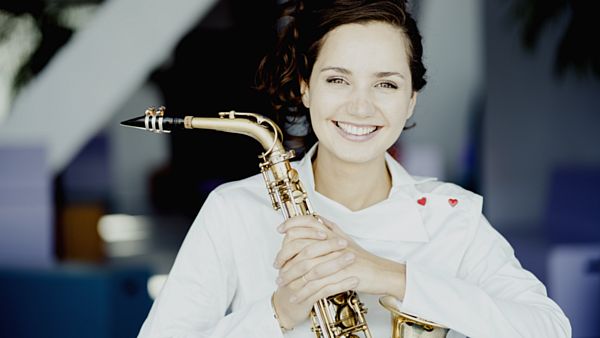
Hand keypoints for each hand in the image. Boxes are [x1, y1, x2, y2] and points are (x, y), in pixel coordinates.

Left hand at [273, 215, 406, 328]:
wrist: (381, 273)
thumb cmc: (364, 258)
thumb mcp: (347, 238)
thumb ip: (331, 227)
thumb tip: (318, 217)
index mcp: (333, 234)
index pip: (308, 223)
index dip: (292, 224)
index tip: (280, 230)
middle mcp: (334, 245)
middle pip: (302, 248)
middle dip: (285, 258)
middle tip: (276, 266)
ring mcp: (337, 261)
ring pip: (307, 269)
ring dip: (292, 278)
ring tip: (282, 284)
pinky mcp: (341, 278)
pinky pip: (317, 287)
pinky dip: (304, 293)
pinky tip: (296, 297)